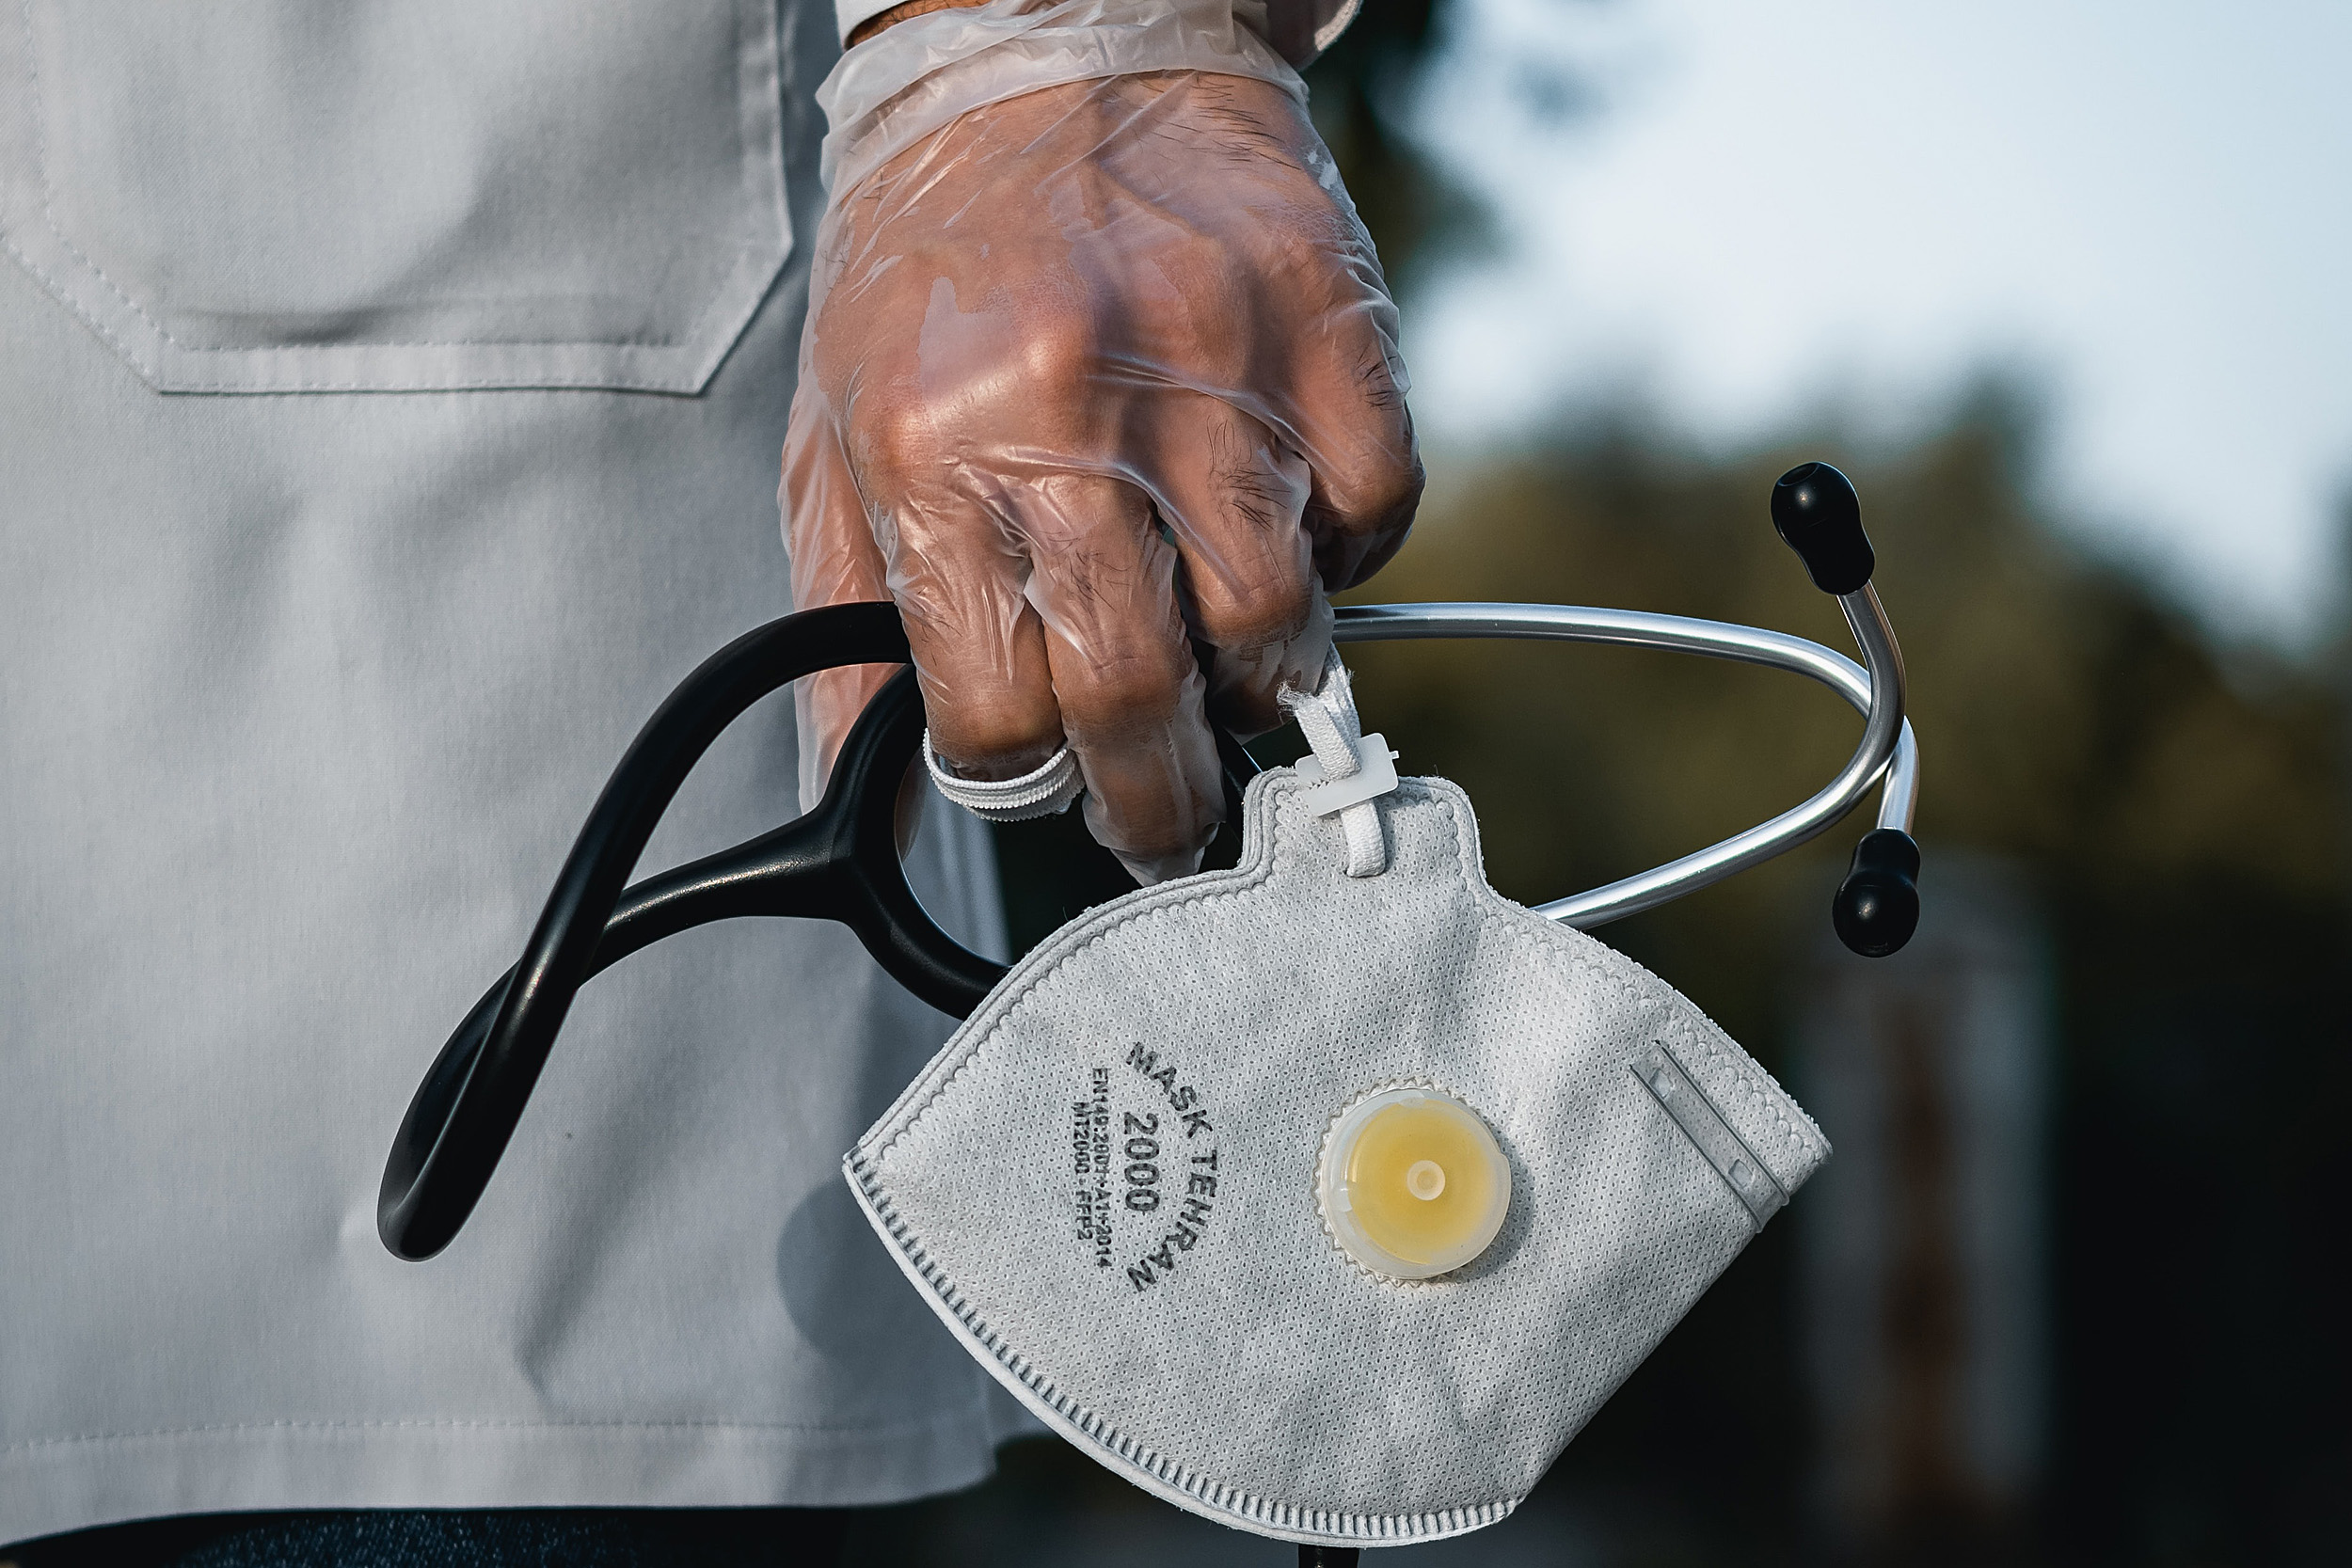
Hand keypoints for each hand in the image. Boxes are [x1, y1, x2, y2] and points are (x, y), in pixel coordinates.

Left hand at [784, 70, 1419, 881]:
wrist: (1043, 49)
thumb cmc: (934, 264)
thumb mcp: (833, 436)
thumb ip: (843, 630)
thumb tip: (855, 798)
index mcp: (933, 452)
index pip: (997, 713)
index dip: (1027, 782)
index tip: (1050, 788)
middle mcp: (1074, 414)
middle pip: (1141, 694)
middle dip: (1157, 802)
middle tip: (1164, 823)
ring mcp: (1218, 369)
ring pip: (1275, 622)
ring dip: (1255, 683)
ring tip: (1226, 672)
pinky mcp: (1327, 325)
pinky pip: (1372, 514)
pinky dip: (1341, 559)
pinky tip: (1286, 535)